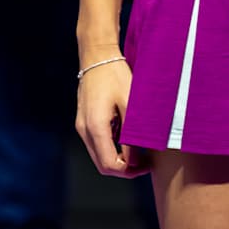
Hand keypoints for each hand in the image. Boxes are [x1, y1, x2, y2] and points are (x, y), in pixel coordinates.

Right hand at [74, 51, 146, 177]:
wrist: (97, 57)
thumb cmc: (116, 76)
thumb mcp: (130, 104)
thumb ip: (131, 135)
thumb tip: (135, 160)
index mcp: (95, 127)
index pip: (110, 165)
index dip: (130, 171)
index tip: (147, 164)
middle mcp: (84, 130)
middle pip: (102, 165)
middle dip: (124, 169)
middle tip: (145, 162)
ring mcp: (81, 126)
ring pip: (99, 155)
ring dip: (118, 159)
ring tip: (138, 149)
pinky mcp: (83, 121)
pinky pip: (97, 144)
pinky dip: (111, 148)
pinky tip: (126, 137)